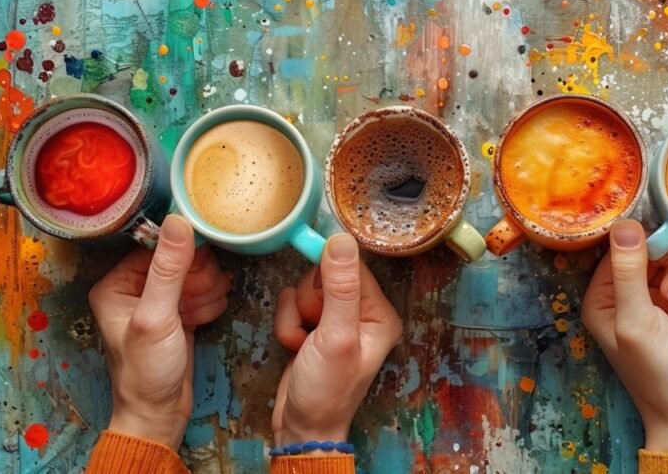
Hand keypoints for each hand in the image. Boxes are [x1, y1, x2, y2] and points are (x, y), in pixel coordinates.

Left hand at [88, 215, 230, 447]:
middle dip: (198, 277)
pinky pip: (204, 291)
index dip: (185, 254)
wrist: (160, 413)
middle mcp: (135, 287)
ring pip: (197, 274)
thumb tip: (179, 221)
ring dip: (208, 291)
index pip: (158, 246)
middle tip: (195, 300)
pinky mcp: (179, 313)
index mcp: (116, 283)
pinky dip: (210, 303)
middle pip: (182, 258)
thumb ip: (169, 269)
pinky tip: (204, 319)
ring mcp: (159, 300)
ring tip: (199, 313)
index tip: (200, 269)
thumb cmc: (146, 371)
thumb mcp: (157, 317)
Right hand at [272, 234, 401, 445]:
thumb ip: (340, 287)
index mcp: (380, 313)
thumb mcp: (336, 337)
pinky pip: (291, 304)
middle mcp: (362, 313)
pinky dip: (287, 325)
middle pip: (325, 275)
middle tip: (314, 330)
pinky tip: (296, 347)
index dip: (328, 275)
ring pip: (304, 288)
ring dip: (295, 316)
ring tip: (304, 343)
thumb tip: (341, 240)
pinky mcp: (313, 325)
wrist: (301, 426)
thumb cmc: (327, 390)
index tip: (317, 300)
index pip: (353, 267)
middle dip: (309, 302)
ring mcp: (336, 318)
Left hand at [581, 220, 667, 455]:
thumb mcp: (639, 320)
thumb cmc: (658, 374)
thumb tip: (624, 224)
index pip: (622, 247)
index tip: (667, 272)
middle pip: (651, 250)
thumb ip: (629, 272)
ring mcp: (649, 300)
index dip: (649, 249)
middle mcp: (621, 295)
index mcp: (600, 297)